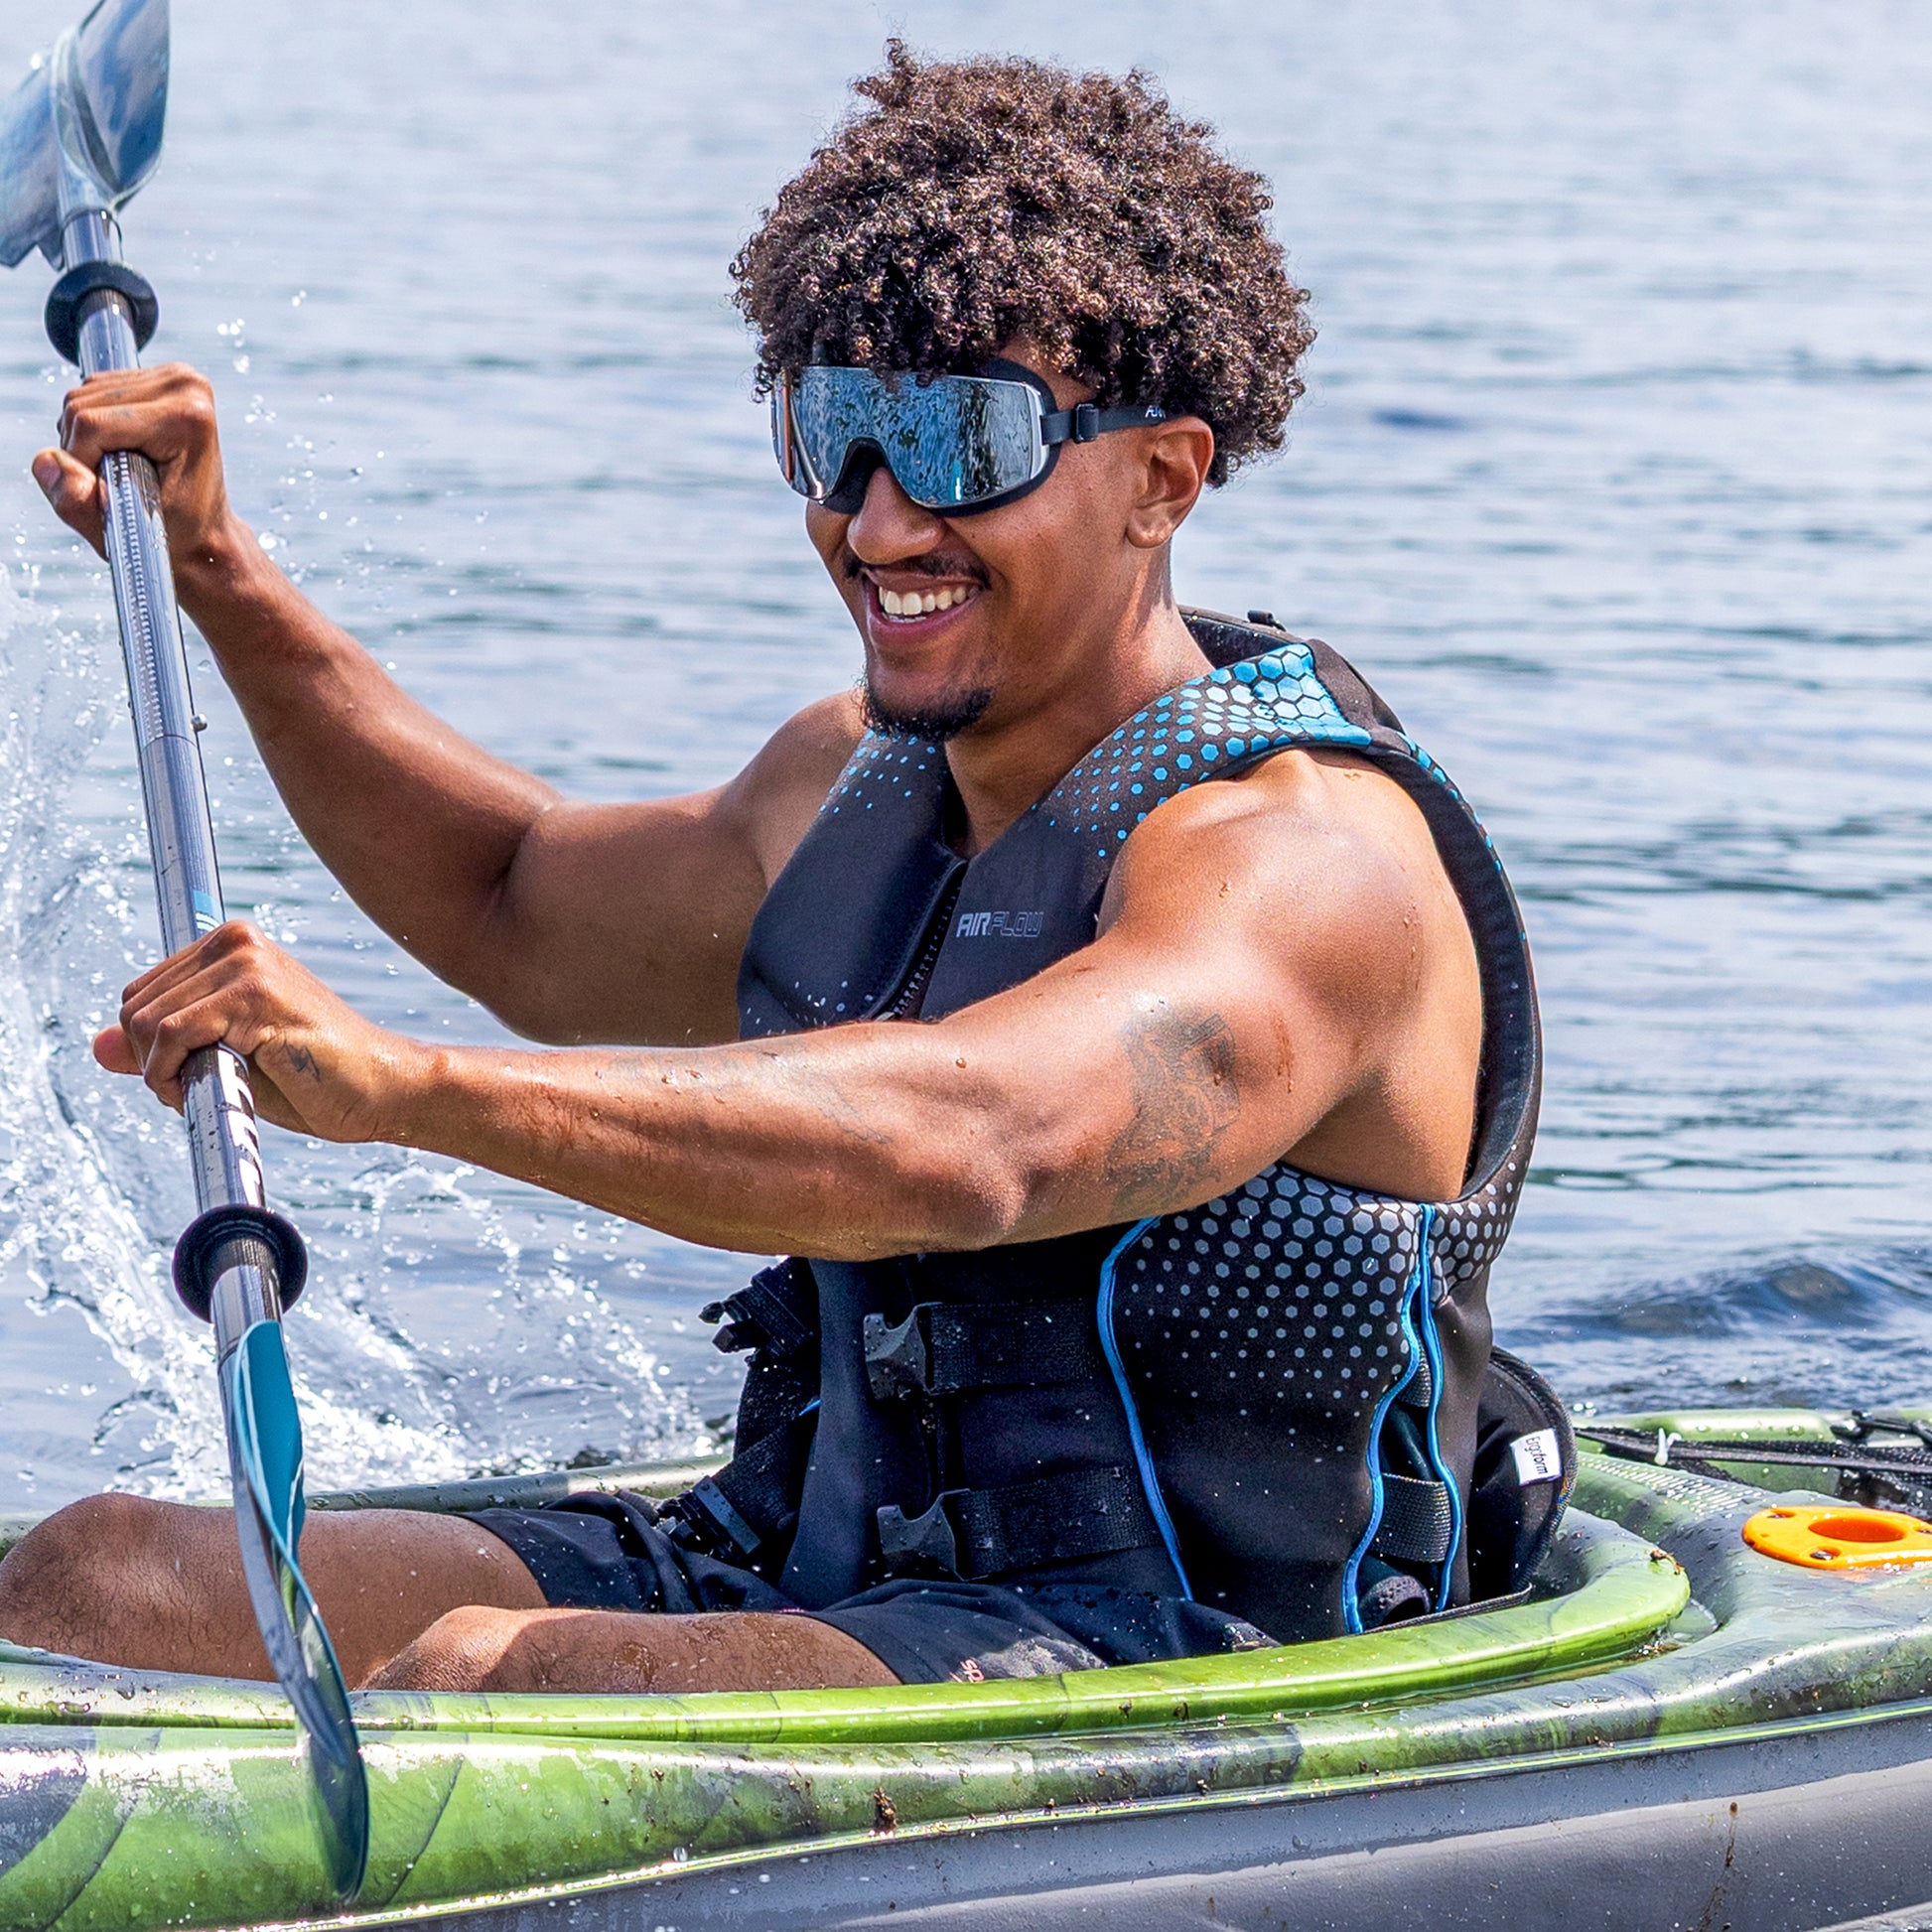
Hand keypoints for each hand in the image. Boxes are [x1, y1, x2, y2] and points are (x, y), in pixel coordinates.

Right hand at [32, 363, 250, 581]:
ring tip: (120, 471)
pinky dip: (93, 427)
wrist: (206, 537)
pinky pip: (92, 394)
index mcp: (187, 416)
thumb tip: (46, 460)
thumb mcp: (123, 531)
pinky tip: (122, 452)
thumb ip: (77, 501)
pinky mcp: (159, 376)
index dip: (81, 463)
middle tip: (115, 484)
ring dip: (84, 440)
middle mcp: (185, 384)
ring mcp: (175, 375)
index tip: (109, 494)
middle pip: (80, 404)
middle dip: (81, 450)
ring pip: (81, 397)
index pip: (91, 424)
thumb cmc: (172, 537)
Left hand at [94, 922, 428, 1144]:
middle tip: (202, 1089)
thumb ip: (164, 1045)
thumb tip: (96, 1045)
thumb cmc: (311, 1077)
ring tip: (216, 1089)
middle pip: (134, 1008)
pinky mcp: (256, 994)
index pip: (140, 994)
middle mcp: (235, 942)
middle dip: (153, 1063)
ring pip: (148, 1024)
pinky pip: (174, 1036)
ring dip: (165, 1075)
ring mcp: (247, 964)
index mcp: (230, 946)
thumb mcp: (224, 1058)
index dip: (150, 1049)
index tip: (191, 1076)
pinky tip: (215, 1088)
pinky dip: (175, 1075)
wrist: (382, 1090)